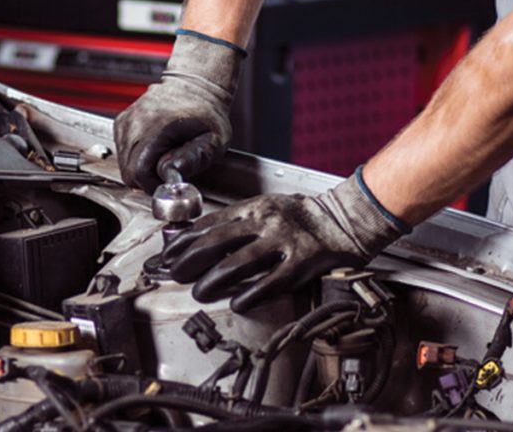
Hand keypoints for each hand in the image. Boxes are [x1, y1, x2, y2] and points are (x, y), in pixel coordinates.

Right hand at [115, 32, 241, 192]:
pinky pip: (122, 152)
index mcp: (156, 127)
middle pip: (128, 172)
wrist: (194, 85)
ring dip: (142, 167)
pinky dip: (136, 156)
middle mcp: (135, 123)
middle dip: (148, 178)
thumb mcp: (213, 139)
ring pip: (124, 164)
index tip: (169, 179)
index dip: (154, 183)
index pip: (138, 172)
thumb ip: (195, 158)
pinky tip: (154, 147)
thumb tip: (174, 173)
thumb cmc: (206, 111)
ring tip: (164, 154)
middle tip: (169, 167)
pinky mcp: (121, 123)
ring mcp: (125, 122)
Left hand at [164, 173, 408, 312]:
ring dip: (213, 280)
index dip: (184, 241)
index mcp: (253, 207)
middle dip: (190, 260)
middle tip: (175, 275)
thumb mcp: (265, 207)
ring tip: (199, 292)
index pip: (209, 224)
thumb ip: (236, 221)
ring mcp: (283, 242)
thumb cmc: (301, 216)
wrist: (345, 219)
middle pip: (217, 242)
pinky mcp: (302, 263)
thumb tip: (199, 238)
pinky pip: (271, 282)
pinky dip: (250, 294)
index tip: (167, 254)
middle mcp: (265, 221)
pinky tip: (237, 304)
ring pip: (239, 263)